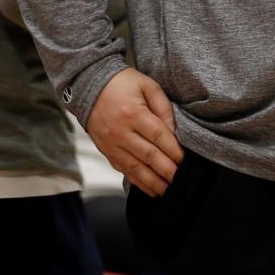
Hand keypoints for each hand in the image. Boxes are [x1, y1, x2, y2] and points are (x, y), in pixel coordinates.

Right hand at [86, 67, 183, 196]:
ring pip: (135, 168)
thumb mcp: (148, 85)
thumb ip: (163, 107)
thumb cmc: (123, 84)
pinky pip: (124, 170)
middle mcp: (121, 132)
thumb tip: (174, 131)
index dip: (173, 150)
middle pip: (148, 156)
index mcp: (133, 114)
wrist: (89, 86)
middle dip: (166, 170)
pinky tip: (151, 189)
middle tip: (181, 180)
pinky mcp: (106, 152)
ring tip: (168, 190)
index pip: (158, 136)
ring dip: (153, 181)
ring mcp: (111, 145)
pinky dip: (138, 182)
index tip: (185, 160)